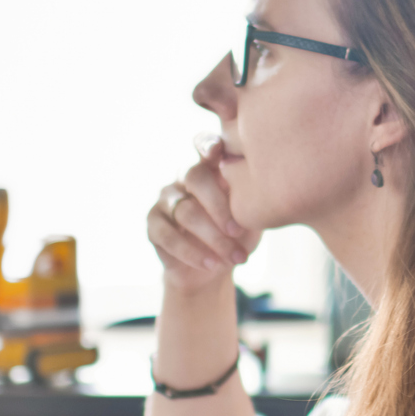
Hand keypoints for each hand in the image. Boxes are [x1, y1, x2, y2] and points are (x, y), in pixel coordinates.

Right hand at [148, 144, 260, 291]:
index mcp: (211, 168)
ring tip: (235, 258)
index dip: (208, 145)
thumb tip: (261, 192)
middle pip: (195, 177)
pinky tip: (212, 264)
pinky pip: (167, 236)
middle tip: (238, 231)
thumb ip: (253, 199)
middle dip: (219, 206)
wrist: (215, 269)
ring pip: (185, 211)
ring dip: (212, 238)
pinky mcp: (153, 225)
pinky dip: (191, 253)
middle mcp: (185, 178)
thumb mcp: (252, 217)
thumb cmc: (239, 235)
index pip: (205, 146)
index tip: (216, 153)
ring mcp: (166, 199)